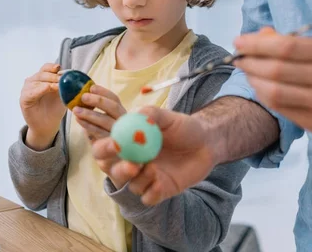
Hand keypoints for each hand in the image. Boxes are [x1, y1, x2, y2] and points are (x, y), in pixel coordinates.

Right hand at [20, 63, 65, 149]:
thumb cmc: (55, 108)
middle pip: (42, 74)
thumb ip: (65, 85)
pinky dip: (39, 89)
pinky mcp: (24, 99)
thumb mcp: (63, 94)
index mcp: (42, 78)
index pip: (46, 68)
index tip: (60, 68)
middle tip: (62, 79)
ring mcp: (27, 90)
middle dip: (53, 76)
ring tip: (58, 86)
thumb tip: (74, 75)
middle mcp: (33, 82)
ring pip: (36, 81)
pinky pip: (30, 92)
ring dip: (48, 82)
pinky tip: (47, 89)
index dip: (52, 67)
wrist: (48, 125)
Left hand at [72, 85, 126, 186]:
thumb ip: (98, 112)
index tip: (91, 86)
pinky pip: (100, 134)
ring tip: (75, 110)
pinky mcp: (113, 146)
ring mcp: (120, 135)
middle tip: (83, 96)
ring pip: (106, 121)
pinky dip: (89, 126)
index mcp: (122, 114)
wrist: (116, 164)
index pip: (115, 100)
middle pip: (114, 108)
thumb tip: (82, 96)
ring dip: (90, 114)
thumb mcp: (104, 124)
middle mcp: (124, 123)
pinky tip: (79, 121)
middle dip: (98, 100)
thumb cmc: (107, 139)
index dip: (104, 92)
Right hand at [91, 106, 215, 204]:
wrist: (207, 143)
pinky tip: (161, 182)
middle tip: (133, 164)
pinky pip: (148, 198)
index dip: (105, 148)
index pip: (104, 149)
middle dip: (119, 170)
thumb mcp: (168, 117)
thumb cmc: (184, 127)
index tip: (115, 144)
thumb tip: (134, 115)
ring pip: (131, 186)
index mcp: (128, 144)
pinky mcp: (160, 191)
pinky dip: (151, 192)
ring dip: (140, 178)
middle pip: (113, 171)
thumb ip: (151, 114)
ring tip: (155, 167)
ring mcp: (146, 178)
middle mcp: (133, 162)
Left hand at [233, 29, 311, 138]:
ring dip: (252, 80)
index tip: (239, 41)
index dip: (257, 44)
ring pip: (274, 91)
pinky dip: (263, 95)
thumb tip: (259, 34)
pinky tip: (259, 87)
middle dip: (250, 62)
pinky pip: (280, 108)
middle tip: (238, 58)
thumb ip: (293, 41)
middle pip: (276, 69)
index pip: (286, 45)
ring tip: (246, 72)